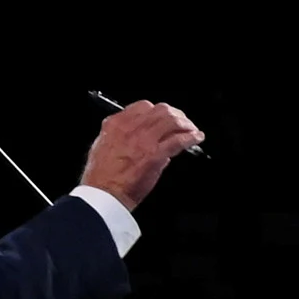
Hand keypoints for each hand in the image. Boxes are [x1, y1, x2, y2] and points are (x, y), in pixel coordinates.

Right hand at [78, 100, 205, 210]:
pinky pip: (179, 140)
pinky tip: (196, 138)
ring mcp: (145, 140)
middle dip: (176, 115)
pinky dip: (192, 137)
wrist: (104, 192)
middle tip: (183, 122)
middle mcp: (131, 128)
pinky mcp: (156, 154)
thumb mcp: (104, 146)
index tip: (165, 117)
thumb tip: (143, 138)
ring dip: (186, 125)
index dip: (158, 111)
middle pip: (162, 110)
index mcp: (116, 124)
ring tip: (192, 130)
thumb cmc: (102, 176)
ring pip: (172, 121)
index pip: (143, 106)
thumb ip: (123, 137)